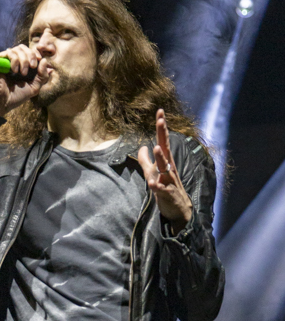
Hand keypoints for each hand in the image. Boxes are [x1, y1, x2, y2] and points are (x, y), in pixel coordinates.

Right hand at [0, 44, 49, 116]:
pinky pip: (9, 52)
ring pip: (18, 49)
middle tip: (32, 67)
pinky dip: (15, 60)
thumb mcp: (34, 87)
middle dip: (31, 55)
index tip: (39, 60)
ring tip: (22, 73)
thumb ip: (42, 76)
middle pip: (24, 47)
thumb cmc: (17, 96)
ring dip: (23, 60)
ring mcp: (5, 59)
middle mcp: (13, 61)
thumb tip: (45, 61)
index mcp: (22, 66)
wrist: (3, 102)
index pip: (30, 51)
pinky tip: (15, 71)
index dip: (36, 53)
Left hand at [138, 109, 192, 234]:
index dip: (161, 127)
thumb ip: (145, 160)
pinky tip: (152, 183)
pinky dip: (156, 186)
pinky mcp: (167, 194)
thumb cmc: (165, 187)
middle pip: (165, 148)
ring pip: (165, 168)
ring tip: (156, 148)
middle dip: (163, 134)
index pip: (162, 141)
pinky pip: (161, 189)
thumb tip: (142, 147)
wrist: (178, 209)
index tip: (159, 111)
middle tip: (161, 120)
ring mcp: (169, 180)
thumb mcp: (152, 172)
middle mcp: (169, 168)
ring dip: (160, 158)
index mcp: (165, 161)